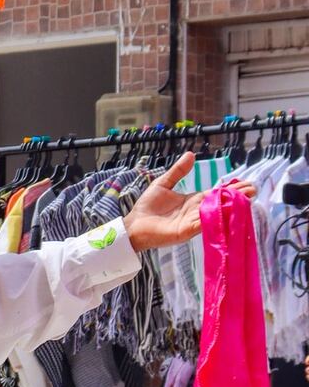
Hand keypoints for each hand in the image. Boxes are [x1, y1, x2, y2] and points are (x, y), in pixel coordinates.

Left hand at [123, 153, 256, 252]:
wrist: (133, 225)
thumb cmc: (147, 207)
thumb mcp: (164, 184)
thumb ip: (178, 172)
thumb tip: (191, 155)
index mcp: (194, 201)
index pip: (217, 193)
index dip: (231, 188)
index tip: (246, 182)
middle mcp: (197, 212)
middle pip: (221, 203)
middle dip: (237, 196)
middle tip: (253, 189)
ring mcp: (193, 222)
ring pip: (216, 213)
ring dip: (232, 206)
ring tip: (247, 198)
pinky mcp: (185, 231)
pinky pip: (203, 223)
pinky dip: (215, 216)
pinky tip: (227, 209)